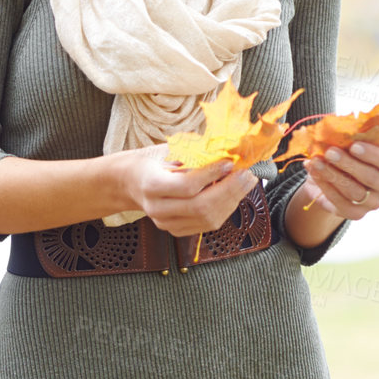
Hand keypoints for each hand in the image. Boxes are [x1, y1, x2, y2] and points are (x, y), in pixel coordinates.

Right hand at [117, 142, 260, 237]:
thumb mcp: (168, 149)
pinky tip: (233, 194)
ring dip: (232, 201)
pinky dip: (225, 209)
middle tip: (247, 174)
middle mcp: (157, 208)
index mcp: (151, 185)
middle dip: (229, 190)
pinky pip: (207, 225)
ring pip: (207, 219)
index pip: (187, 186)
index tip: (230, 162)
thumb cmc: (153, 161)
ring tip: (245, 183)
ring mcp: (166, 223)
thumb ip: (196, 152)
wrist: (132, 182)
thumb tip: (230, 148)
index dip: (212, 175)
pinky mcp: (176, 230)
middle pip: (200, 207)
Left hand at [300, 139, 378, 219]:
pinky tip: (315, 175)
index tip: (354, 145)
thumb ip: (349, 138)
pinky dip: (326, 187)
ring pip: (354, 191)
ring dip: (333, 175)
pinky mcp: (357, 214)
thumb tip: (333, 128)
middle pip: (371, 178)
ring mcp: (373, 203)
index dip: (373, 155)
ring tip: (316, 162)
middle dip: (348, 164)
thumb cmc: (347, 155)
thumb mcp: (350, 145)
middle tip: (330, 152)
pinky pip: (341, 202)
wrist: (332, 178)